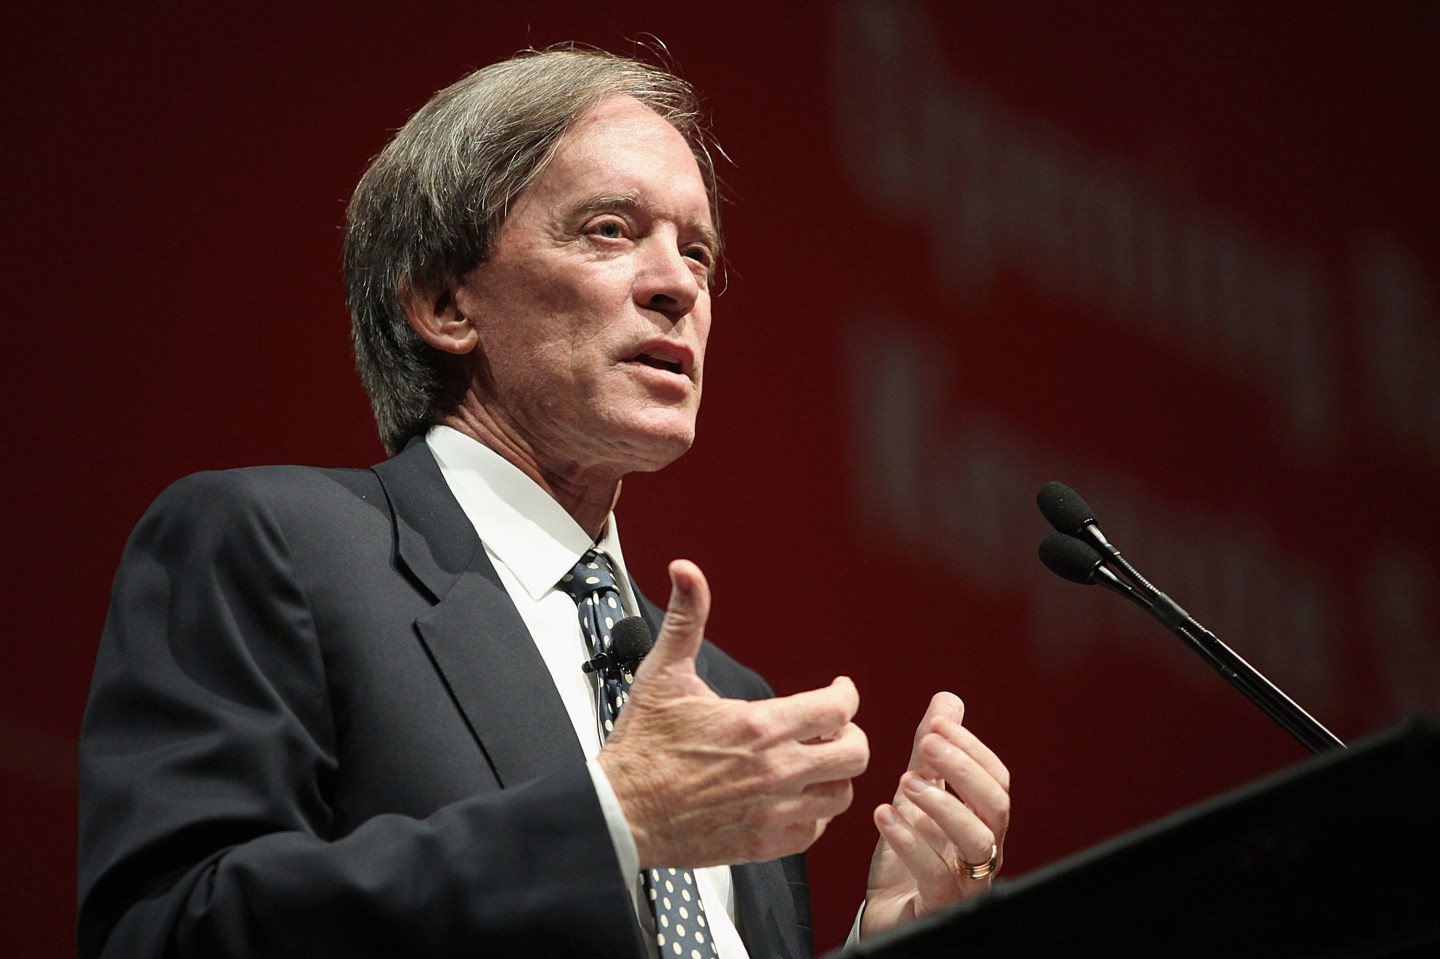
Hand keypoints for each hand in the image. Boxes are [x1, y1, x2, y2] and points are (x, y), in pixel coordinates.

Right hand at [598, 559, 869, 867]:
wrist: (620, 813)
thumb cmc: (641, 748)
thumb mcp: (664, 674)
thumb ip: (686, 619)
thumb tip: (687, 572)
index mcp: (759, 727)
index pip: (838, 709)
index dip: (846, 693)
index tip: (839, 690)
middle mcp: (775, 772)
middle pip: (855, 754)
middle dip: (848, 734)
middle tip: (829, 728)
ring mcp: (773, 812)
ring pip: (841, 795)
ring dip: (833, 775)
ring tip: (814, 762)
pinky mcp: (763, 843)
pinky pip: (814, 832)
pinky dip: (813, 814)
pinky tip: (794, 797)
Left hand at [861, 693, 1010, 935]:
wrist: (886, 912)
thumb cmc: (910, 856)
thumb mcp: (916, 795)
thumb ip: (930, 754)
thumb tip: (947, 701)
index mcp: (983, 820)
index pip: (997, 779)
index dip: (971, 748)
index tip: (937, 723)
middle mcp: (984, 851)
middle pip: (996, 807)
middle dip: (963, 770)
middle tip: (926, 744)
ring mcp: (966, 882)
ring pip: (977, 842)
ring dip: (943, 805)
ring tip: (905, 782)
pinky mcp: (939, 906)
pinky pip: (937, 877)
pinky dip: (911, 842)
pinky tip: (883, 815)